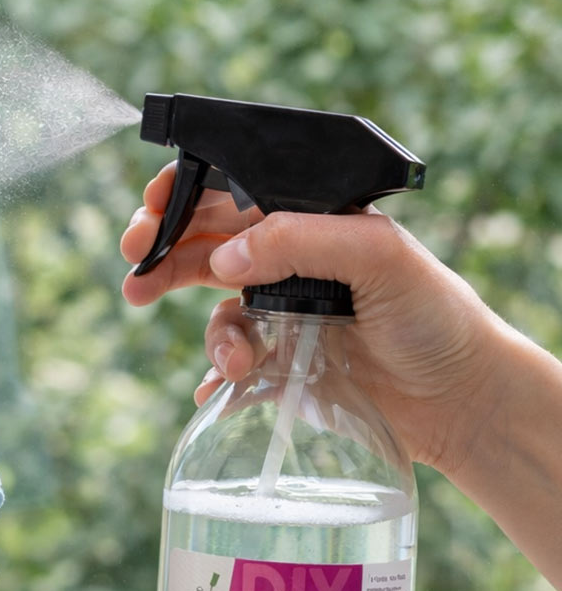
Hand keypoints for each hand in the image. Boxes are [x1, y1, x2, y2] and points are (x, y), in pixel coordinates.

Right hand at [121, 161, 509, 478]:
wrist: (456, 399)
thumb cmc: (433, 315)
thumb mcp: (378, 257)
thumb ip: (301, 241)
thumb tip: (227, 256)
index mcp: (312, 219)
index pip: (237, 190)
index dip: (188, 191)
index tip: (154, 204)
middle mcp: (291, 260)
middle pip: (207, 242)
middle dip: (163, 246)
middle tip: (135, 258)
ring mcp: (280, 311)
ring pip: (213, 304)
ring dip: (203, 324)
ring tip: (226, 356)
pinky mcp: (278, 361)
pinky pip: (229, 359)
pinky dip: (218, 373)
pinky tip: (222, 387)